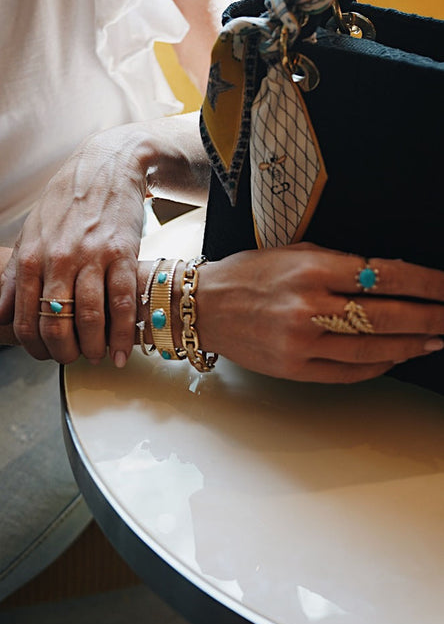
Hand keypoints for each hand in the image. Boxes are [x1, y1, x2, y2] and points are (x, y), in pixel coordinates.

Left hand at [0, 127, 148, 364]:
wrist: (105, 165)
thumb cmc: (64, 203)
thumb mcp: (30, 234)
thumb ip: (13, 277)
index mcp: (31, 256)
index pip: (23, 319)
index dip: (33, 347)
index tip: (45, 355)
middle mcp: (58, 259)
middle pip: (56, 324)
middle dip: (64, 353)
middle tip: (72, 359)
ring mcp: (92, 256)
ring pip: (91, 318)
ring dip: (94, 347)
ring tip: (97, 356)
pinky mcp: (123, 253)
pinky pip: (123, 303)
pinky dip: (124, 334)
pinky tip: (124, 352)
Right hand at [194, 245, 443, 382]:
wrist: (202, 306)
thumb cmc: (246, 274)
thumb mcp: (294, 251)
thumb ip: (340, 263)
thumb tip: (390, 275)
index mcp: (310, 269)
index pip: (383, 275)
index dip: (425, 283)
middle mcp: (308, 306)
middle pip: (386, 315)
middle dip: (429, 317)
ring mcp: (302, 341)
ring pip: (373, 348)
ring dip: (412, 345)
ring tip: (435, 339)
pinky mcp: (295, 368)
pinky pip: (349, 371)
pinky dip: (379, 366)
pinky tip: (396, 357)